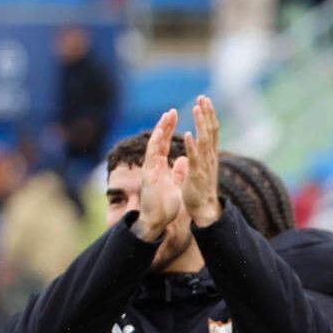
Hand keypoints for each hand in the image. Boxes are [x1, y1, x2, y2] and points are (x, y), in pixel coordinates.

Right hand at [132, 109, 184, 242]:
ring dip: (160, 130)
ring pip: (153, 145)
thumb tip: (183, 159)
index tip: (174, 117)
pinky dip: (155, 144)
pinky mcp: (148, 175)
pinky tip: (160, 133)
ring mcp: (150, 169)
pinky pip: (152, 157)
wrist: (157, 221)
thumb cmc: (165, 205)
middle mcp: (153, 166)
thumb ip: (178, 172)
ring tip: (167, 116)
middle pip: (158, 141)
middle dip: (164, 126)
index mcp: (160, 167)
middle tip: (171, 111)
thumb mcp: (176, 185)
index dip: (168, 130)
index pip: (164, 144)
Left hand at [184, 95, 221, 227]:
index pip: (212, 130)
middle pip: (211, 131)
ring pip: (204, 140)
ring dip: (200, 124)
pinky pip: (195, 158)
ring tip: (196, 108)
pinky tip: (188, 134)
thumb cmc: (201, 190)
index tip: (205, 100)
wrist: (204, 210)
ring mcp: (205, 165)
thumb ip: (201, 154)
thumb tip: (199, 143)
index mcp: (210, 155)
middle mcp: (210, 157)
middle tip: (203, 97)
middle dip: (207, 114)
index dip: (209, 115)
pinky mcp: (197, 175)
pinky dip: (192, 146)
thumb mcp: (203, 168)